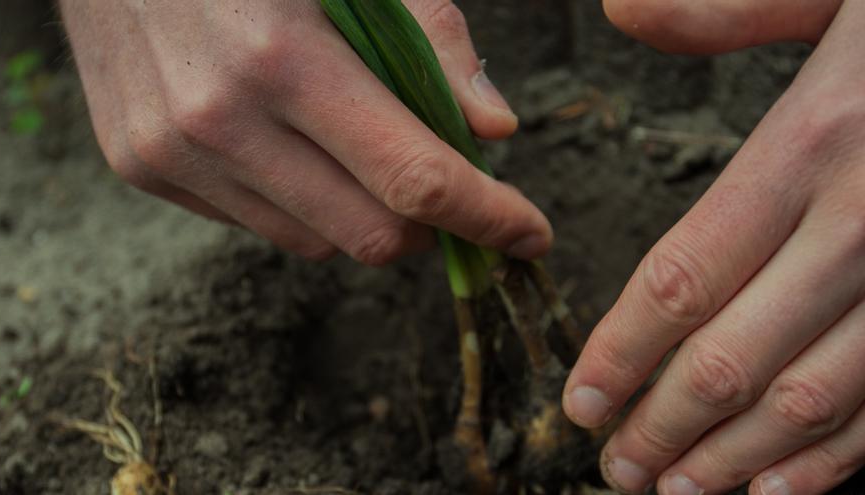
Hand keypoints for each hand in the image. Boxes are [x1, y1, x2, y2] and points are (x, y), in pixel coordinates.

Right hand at [59, 0, 551, 263]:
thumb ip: (433, 43)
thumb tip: (495, 131)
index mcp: (285, 55)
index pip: (414, 177)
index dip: (487, 216)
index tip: (530, 233)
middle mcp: (220, 118)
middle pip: (372, 236)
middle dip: (431, 227)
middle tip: (449, 191)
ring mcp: (172, 152)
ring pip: (317, 243)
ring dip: (364, 215)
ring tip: (362, 154)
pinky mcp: (143, 168)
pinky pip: (259, 225)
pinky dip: (302, 205)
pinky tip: (294, 148)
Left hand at [564, 1, 864, 493]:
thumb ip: (729, 9)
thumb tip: (624, 10)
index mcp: (816, 145)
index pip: (684, 276)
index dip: (623, 351)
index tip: (583, 400)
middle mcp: (864, 225)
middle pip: (732, 356)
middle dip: (662, 423)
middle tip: (615, 464)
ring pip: (808, 399)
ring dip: (732, 458)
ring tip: (672, 490)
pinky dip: (831, 460)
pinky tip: (775, 488)